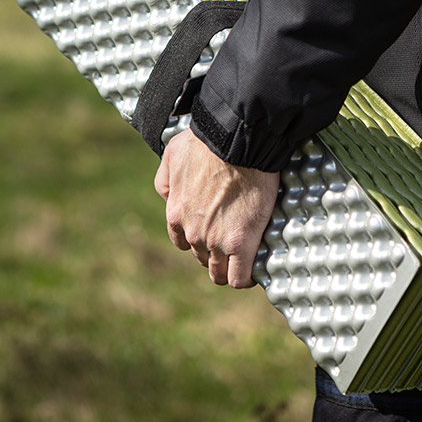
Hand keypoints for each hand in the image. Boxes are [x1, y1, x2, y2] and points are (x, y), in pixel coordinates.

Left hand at [154, 129, 279, 287]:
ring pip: (220, 273)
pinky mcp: (241, 243)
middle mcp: (193, 233)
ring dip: (230, 267)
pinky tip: (256, 269)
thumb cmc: (206, 144)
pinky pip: (240, 277)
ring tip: (246, 258)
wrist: (235, 143)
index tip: (213, 233)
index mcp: (176, 215)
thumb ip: (166, 182)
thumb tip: (169, 196)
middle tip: (234, 240)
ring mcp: (216, 241)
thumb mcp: (171, 157)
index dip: (199, 240)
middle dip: (216, 253)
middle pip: (202, 259)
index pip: (182, 243)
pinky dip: (247, 277)